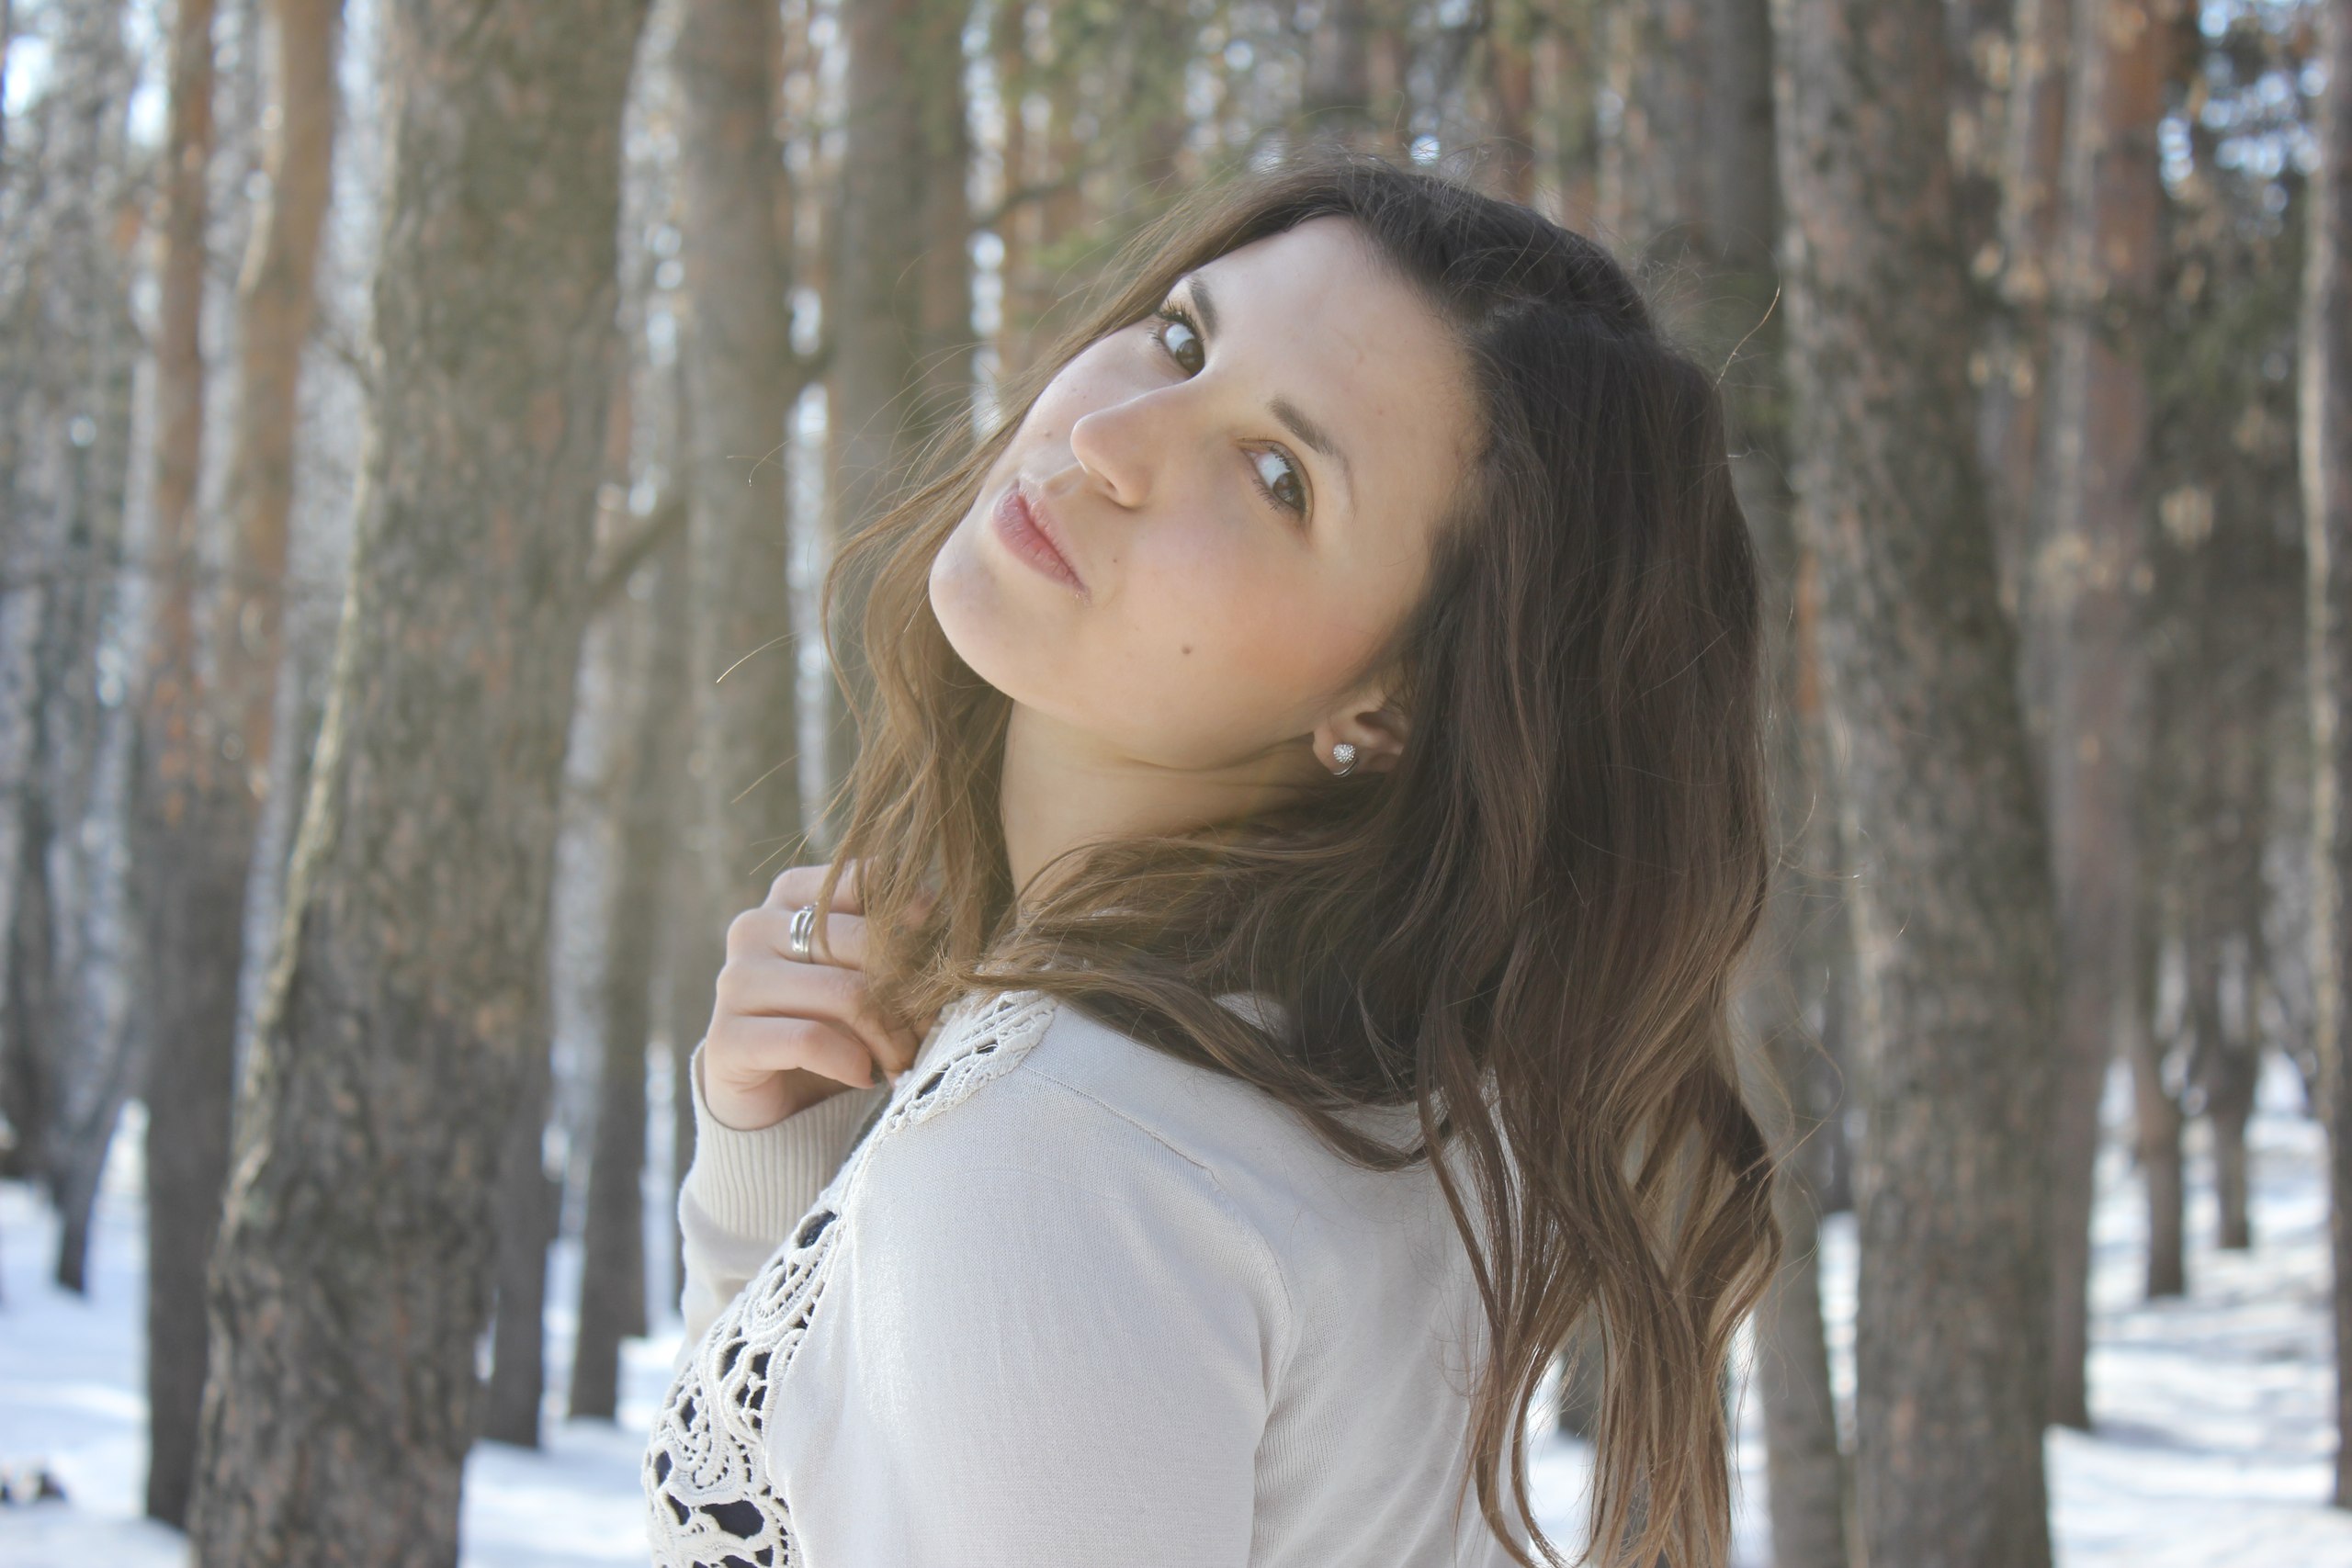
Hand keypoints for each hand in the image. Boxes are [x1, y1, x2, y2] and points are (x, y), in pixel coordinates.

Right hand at [700, 859, 934, 1132]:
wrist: (774, 1097)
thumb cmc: (832, 1022)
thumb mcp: (868, 976)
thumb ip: (895, 945)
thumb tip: (931, 906)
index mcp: (790, 895)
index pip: (864, 880)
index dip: (910, 916)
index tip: (935, 953)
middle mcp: (755, 926)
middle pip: (863, 943)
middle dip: (905, 995)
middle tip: (921, 1033)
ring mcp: (736, 980)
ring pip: (843, 993)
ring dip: (887, 1038)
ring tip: (899, 1062)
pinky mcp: (726, 1037)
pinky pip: (810, 1039)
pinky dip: (851, 1062)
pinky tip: (864, 1077)